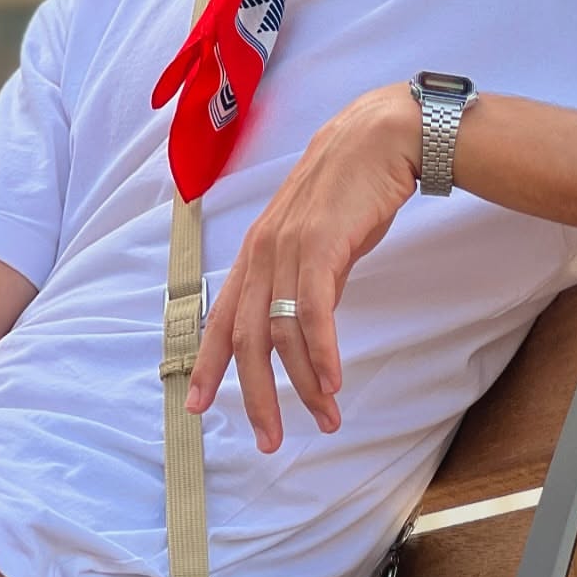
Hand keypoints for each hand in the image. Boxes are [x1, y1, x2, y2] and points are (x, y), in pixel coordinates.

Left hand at [187, 83, 420, 451]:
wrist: (379, 138)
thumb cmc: (350, 186)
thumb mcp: (315, 236)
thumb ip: (302, 276)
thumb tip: (306, 321)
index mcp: (256, 250)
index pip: (220, 317)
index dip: (207, 364)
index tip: (198, 406)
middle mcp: (263, 251)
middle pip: (245, 339)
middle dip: (256, 395)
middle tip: (269, 439)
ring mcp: (290, 248)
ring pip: (281, 334)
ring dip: (304, 384)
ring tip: (325, 418)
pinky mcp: (322, 247)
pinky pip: (315, 314)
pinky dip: (322, 354)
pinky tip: (332, 383)